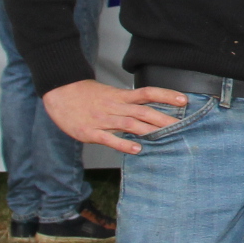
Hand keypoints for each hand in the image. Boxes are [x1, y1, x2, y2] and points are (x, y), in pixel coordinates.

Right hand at [41, 79, 186, 153]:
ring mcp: (102, 120)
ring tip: (166, 136)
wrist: (59, 93)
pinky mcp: (89, 132)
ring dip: (149, 130)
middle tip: (182, 125)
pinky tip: (137, 149)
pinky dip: (123, 144)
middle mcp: (114, 107)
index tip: (184, 100)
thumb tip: (149, 112)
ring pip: (129, 124)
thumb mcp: (109, 95)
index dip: (166, 95)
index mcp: (119, 96)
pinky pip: (109, 139)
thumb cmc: (86, 95)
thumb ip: (127, 104)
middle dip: (163, 118)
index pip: (147, 93)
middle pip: (143, 111)